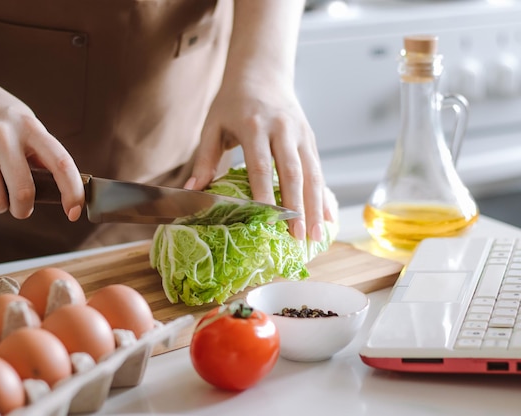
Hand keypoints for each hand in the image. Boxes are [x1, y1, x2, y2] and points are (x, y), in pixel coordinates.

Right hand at [0, 33, 83, 220]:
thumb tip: (59, 184)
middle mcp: (4, 137)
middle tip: (21, 208)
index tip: (74, 212)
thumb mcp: (24, 121)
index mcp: (30, 127)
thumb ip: (40, 151)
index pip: (61, 163)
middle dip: (24, 209)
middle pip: (23, 191)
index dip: (72, 192)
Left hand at [185, 76, 333, 241]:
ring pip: (312, 173)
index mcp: (254, 126)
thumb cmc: (233, 102)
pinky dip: (324, 194)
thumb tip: (193, 190)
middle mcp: (282, 129)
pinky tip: (328, 216)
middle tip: (298, 237)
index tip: (268, 221)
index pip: (261, 166)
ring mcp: (300, 134)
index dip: (266, 195)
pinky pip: (319, 169)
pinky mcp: (310, 138)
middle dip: (297, 207)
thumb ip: (205, 158)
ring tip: (315, 235)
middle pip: (293, 173)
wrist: (262, 72)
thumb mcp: (213, 124)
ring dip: (315, 206)